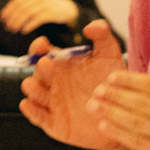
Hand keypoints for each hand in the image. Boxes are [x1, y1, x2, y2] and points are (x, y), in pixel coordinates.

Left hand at [0, 0, 78, 33]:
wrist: (67, 8)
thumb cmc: (48, 8)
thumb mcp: (36, 3)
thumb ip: (25, 6)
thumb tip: (8, 16)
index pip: (17, 1)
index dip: (8, 10)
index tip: (2, 19)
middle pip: (21, 7)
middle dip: (12, 18)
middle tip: (8, 27)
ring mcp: (45, 4)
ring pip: (28, 13)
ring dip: (19, 22)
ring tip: (14, 30)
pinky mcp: (51, 13)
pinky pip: (37, 19)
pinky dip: (29, 25)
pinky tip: (24, 30)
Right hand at [19, 19, 125, 149]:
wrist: (121, 114)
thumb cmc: (112, 83)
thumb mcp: (110, 56)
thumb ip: (102, 36)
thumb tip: (90, 27)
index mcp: (62, 64)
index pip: (43, 52)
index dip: (39, 47)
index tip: (42, 44)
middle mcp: (54, 82)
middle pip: (38, 72)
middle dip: (40, 68)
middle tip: (46, 63)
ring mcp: (53, 102)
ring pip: (35, 94)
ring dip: (32, 88)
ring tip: (31, 84)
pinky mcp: (54, 122)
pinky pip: (38, 117)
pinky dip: (31, 111)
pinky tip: (27, 105)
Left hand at [90, 48, 149, 149]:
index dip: (131, 81)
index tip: (111, 77)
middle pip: (143, 106)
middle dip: (116, 97)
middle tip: (95, 90)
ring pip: (138, 125)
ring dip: (112, 115)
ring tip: (94, 106)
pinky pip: (141, 144)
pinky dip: (121, 134)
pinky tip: (106, 125)